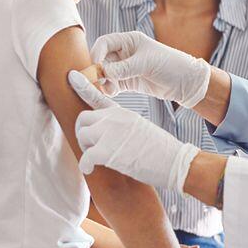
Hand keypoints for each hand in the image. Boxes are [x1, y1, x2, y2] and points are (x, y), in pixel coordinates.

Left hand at [69, 70, 200, 190]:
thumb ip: (123, 127)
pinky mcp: (107, 151)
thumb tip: (110, 135)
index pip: (98, 96)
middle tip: (90, 146)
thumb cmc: (162, 151)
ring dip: (86, 149)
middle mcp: (115, 119)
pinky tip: (91, 170)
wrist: (175, 161)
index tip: (72, 77)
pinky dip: (86, 166)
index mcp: (124, 113)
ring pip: (82, 136)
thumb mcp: (142, 129)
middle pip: (84, 118)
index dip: (83, 87)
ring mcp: (110, 133)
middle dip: (83, 133)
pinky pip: (85, 158)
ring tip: (96, 160)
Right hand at [89, 31, 211, 107]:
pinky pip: (113, 84)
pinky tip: (112, 93)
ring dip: (104, 81)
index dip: (97, 53)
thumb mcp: (146, 63)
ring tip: (110, 89)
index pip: (105, 42)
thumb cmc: (170, 65)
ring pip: (106, 73)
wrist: (185, 82)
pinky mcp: (129, 82)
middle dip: (99, 70)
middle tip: (99, 81)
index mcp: (130, 40)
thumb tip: (103, 73)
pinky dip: (110, 88)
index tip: (95, 66)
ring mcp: (126, 68)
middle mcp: (125, 53)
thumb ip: (124, 68)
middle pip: (103, 59)